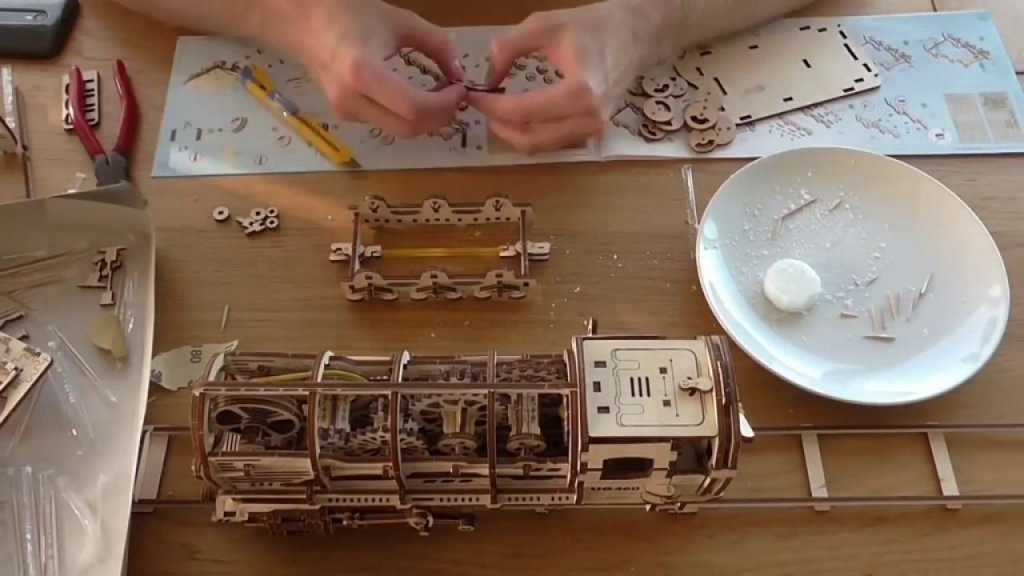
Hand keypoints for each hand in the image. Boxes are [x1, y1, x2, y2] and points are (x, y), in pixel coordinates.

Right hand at [294, 0, 466, 137]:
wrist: (305, 23)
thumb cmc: (350, 14)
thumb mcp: (400, 21)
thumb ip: (437, 44)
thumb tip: (459, 72)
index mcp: (363, 73)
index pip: (413, 108)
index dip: (444, 105)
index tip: (460, 88)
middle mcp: (352, 100)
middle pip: (408, 128)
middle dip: (439, 117)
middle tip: (455, 97)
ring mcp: (346, 112)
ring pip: (398, 131)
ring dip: (426, 120)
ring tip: (440, 97)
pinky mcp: (346, 116)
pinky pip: (386, 125)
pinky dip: (409, 118)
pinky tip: (419, 100)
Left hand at [468, 2, 655, 153]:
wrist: (638, 34)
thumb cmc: (594, 27)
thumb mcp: (547, 25)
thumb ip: (510, 47)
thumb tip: (487, 75)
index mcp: (579, 91)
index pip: (523, 111)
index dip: (492, 107)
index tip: (473, 96)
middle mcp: (588, 118)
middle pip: (530, 138)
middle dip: (500, 126)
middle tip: (482, 107)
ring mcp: (594, 129)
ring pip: (541, 146)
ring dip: (514, 133)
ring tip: (498, 111)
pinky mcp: (595, 132)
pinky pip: (554, 142)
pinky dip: (532, 133)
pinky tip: (520, 116)